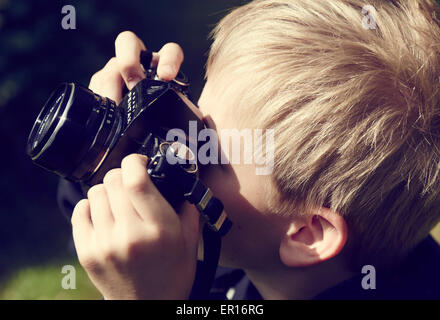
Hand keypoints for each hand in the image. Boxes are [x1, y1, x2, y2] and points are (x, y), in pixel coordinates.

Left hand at [71, 31, 198, 299]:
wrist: (149, 305)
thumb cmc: (174, 272)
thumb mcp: (190, 240)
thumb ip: (188, 206)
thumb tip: (180, 177)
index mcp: (158, 229)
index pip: (136, 180)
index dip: (135, 161)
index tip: (140, 162)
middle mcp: (129, 235)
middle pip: (113, 181)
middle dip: (124, 175)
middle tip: (132, 184)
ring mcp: (104, 244)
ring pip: (95, 192)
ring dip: (108, 190)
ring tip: (119, 202)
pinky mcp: (86, 252)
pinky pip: (79, 211)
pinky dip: (91, 206)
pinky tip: (104, 214)